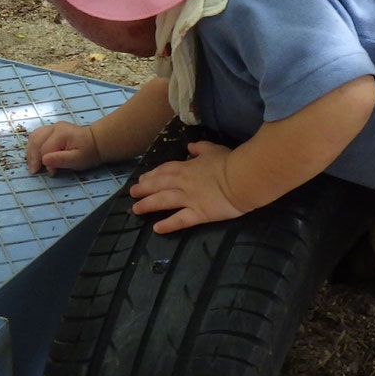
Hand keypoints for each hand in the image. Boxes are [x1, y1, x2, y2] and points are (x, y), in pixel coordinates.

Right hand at [26, 121, 103, 173]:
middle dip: (33, 157)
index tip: (52, 173)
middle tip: (34, 171)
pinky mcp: (50, 130)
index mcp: (61, 133)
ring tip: (32, 165)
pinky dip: (32, 146)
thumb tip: (44, 160)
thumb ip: (61, 159)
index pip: (46, 149)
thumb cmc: (88, 152)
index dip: (46, 163)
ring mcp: (52, 127)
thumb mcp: (78, 159)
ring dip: (30, 151)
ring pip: (34, 137)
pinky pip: (36, 136)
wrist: (95, 142)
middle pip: (36, 141)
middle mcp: (54, 127)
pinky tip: (33, 156)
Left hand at [128, 141, 243, 233]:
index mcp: (187, 167)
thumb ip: (200, 148)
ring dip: (148, 205)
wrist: (242, 178)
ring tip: (136, 209)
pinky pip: (180, 220)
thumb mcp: (214, 149)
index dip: (152, 174)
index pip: (165, 170)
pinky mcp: (199, 214)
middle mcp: (183, 183)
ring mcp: (189, 199)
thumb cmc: (229, 162)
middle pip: (159, 185)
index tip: (142, 179)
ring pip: (163, 201)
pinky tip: (156, 228)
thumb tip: (190, 146)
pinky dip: (167, 224)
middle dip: (144, 189)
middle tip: (132, 193)